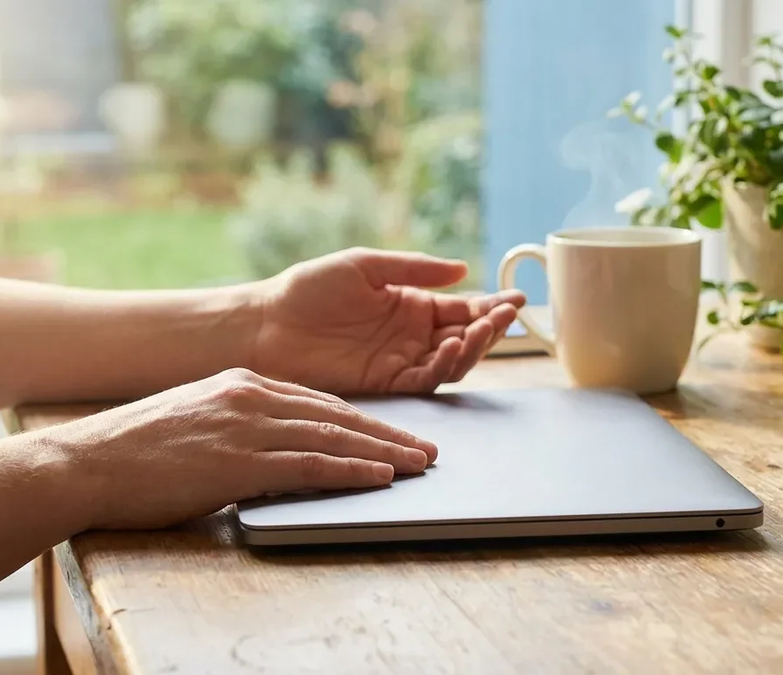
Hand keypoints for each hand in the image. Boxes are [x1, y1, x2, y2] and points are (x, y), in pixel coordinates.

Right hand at [53, 368, 437, 529]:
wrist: (85, 463)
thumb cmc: (135, 451)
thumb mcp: (195, 420)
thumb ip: (239, 426)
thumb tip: (273, 449)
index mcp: (241, 382)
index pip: (318, 399)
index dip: (362, 418)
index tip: (392, 430)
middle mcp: (250, 395)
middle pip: (337, 413)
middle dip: (387, 431)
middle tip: (425, 447)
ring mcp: (246, 426)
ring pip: (332, 435)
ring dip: (383, 451)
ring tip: (418, 464)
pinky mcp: (238, 461)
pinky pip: (310, 464)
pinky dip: (351, 469)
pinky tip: (380, 476)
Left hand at [254, 248, 525, 393]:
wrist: (267, 325)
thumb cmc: (309, 289)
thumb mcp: (365, 265)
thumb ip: (414, 268)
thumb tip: (463, 269)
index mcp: (410, 305)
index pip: (462, 308)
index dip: (490, 306)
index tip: (515, 300)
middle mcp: (410, 336)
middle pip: (465, 338)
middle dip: (490, 329)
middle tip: (505, 317)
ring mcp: (399, 361)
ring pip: (451, 362)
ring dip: (472, 348)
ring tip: (480, 330)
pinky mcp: (383, 384)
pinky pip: (424, 381)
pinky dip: (442, 367)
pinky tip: (449, 348)